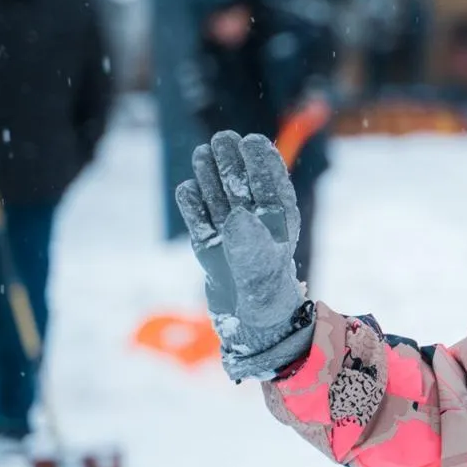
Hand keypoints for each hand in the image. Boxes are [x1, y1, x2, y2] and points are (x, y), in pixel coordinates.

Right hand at [175, 131, 312, 379]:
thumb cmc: (267, 296)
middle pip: (242, 186)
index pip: (271, 184)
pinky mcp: (211, 252)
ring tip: (202, 152)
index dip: (261, 162)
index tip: (252, 140)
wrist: (252, 328)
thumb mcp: (262, 267)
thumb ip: (250, 241)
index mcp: (279, 223)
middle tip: (222, 138)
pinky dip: (194, 207)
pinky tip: (187, 188)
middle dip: (232, 163)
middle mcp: (255, 226)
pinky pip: (201, 223)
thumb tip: (238, 215)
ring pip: (219, 200)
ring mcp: (232, 238)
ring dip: (211, 177)